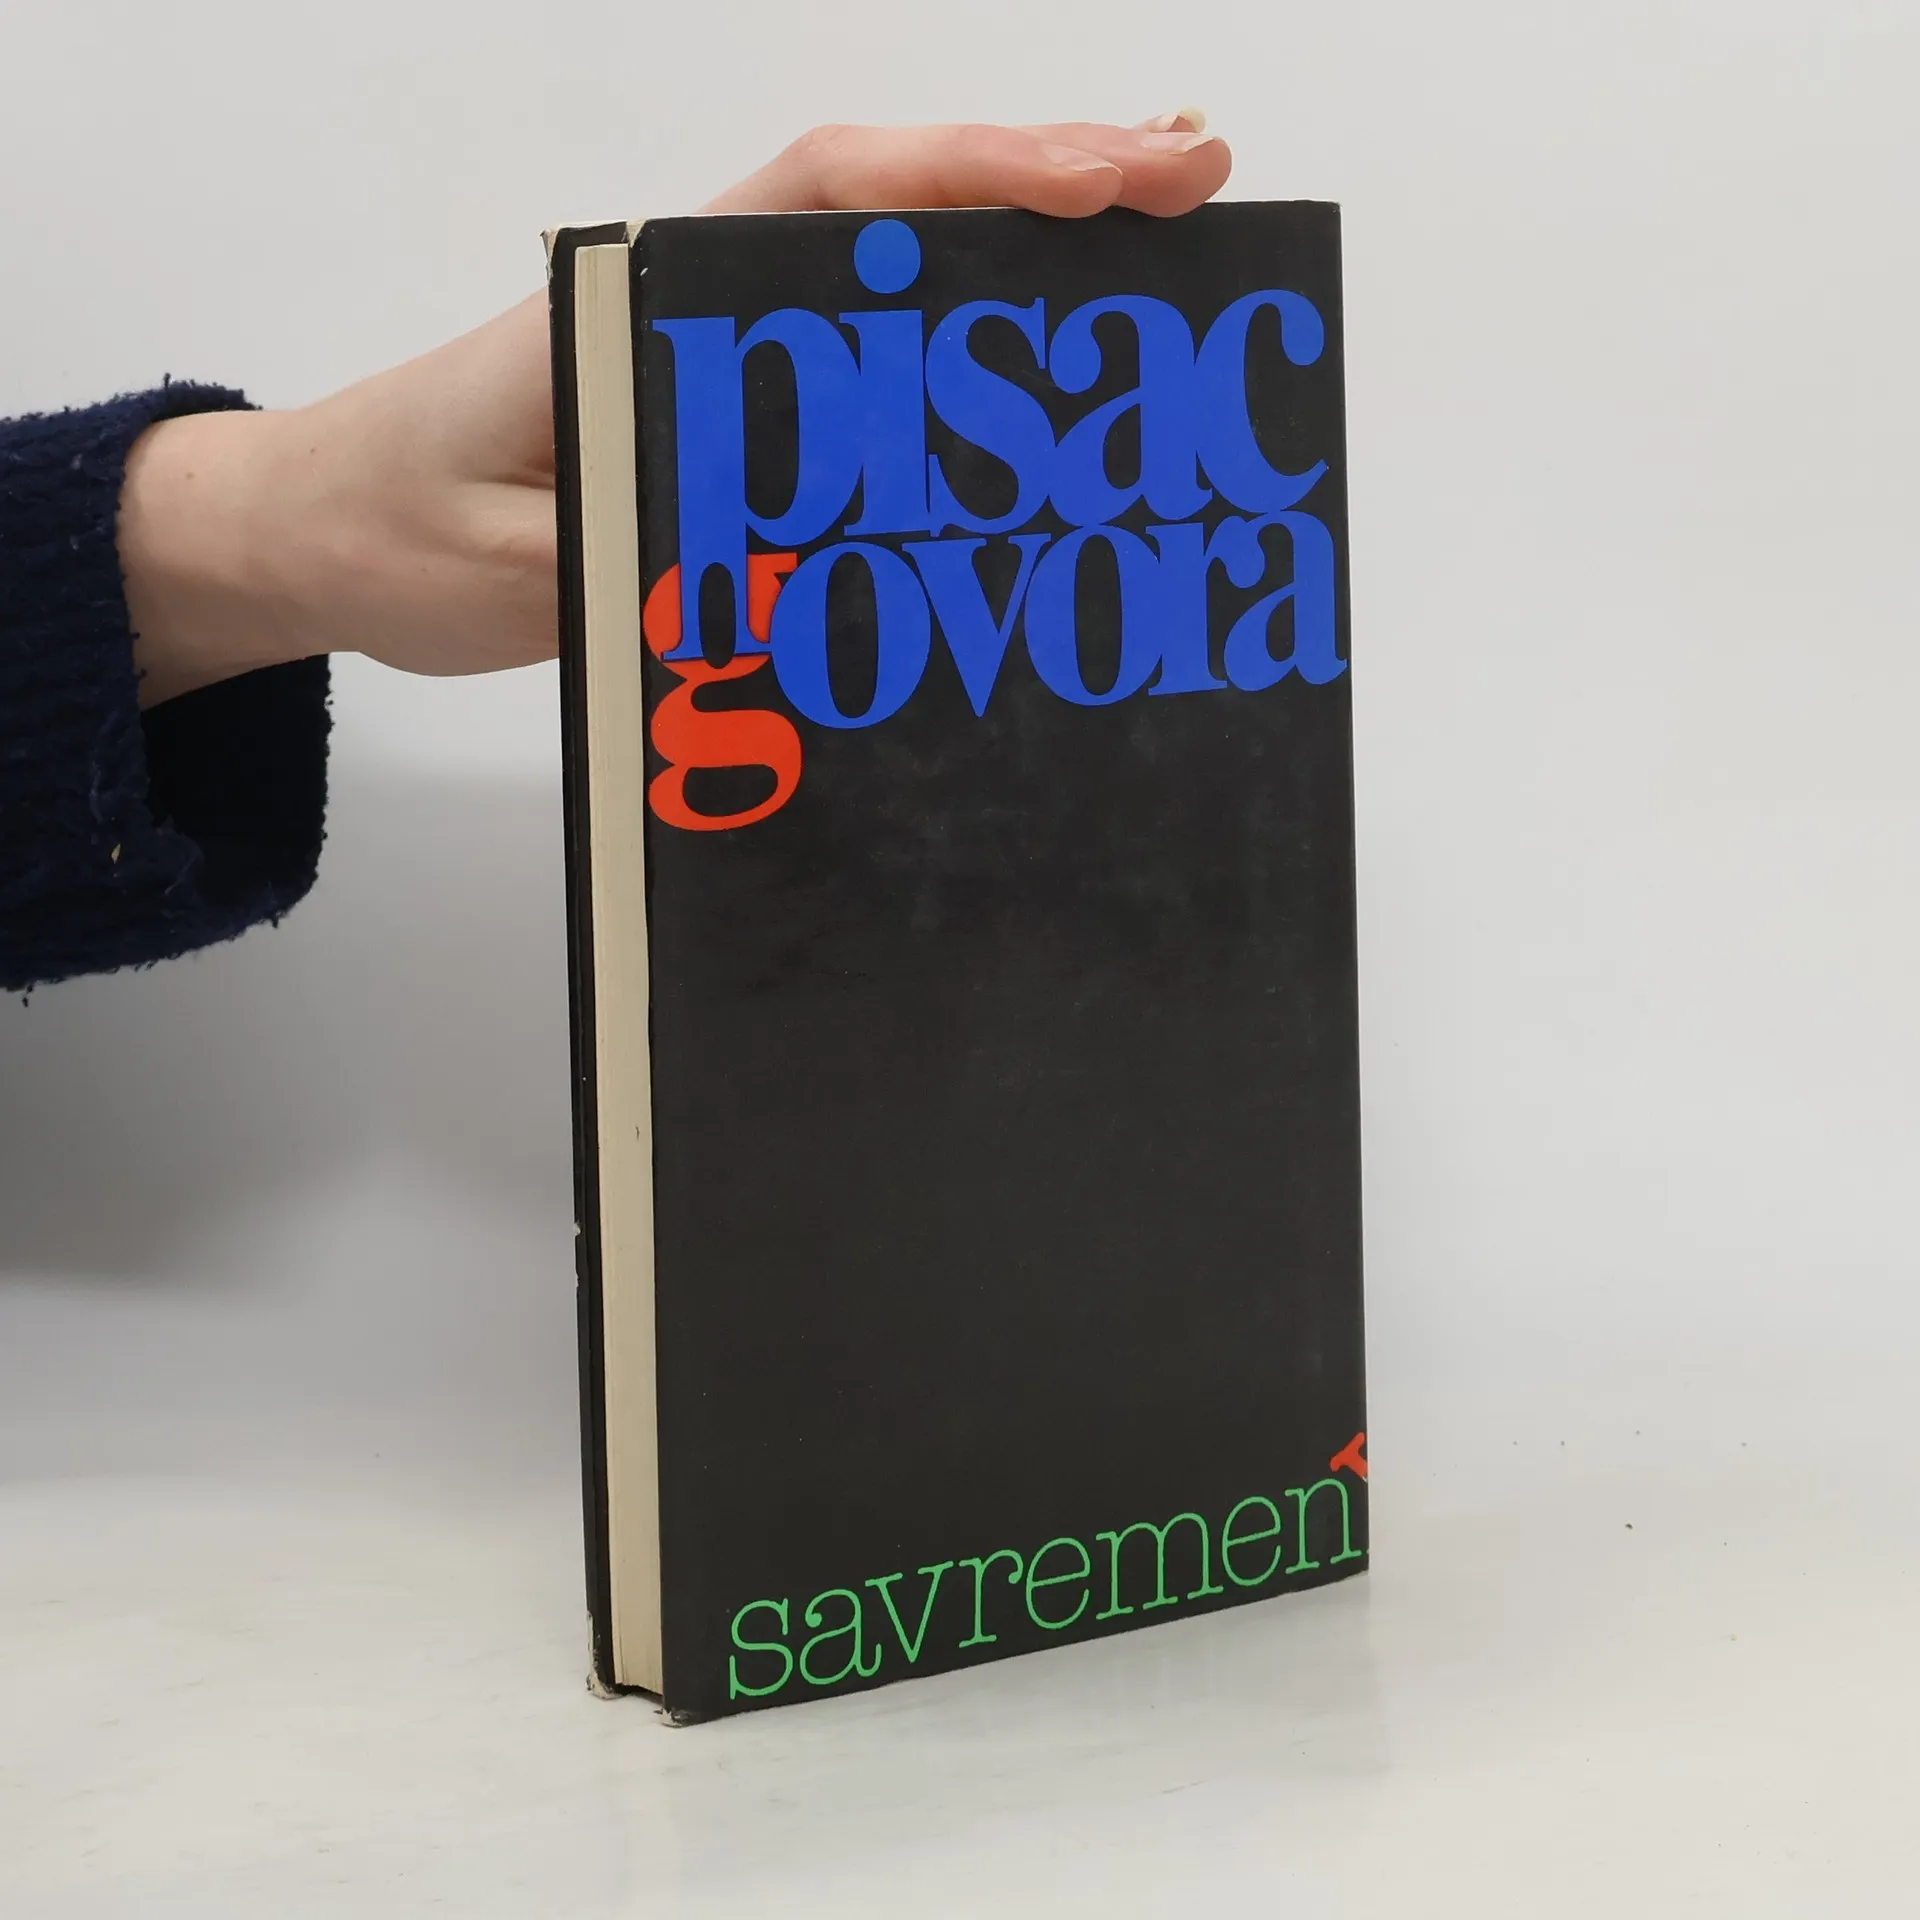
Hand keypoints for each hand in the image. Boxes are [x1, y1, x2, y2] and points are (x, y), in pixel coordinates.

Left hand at [119, 115, 1230, 706]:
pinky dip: (952, 355)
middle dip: (1047, 188)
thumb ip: (650, 555)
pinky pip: (857, 372)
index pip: (834, 197)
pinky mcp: (719, 418)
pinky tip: (1032, 379)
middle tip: (1197, 182)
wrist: (316, 533)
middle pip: (892, 210)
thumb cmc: (392, 524)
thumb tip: (807, 565)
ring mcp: (712, 354)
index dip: (982, 177)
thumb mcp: (517, 565)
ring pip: (885, 279)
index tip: (1114, 177)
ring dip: (1017, 263)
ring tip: (1162, 253)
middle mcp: (693, 301)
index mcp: (645, 298)